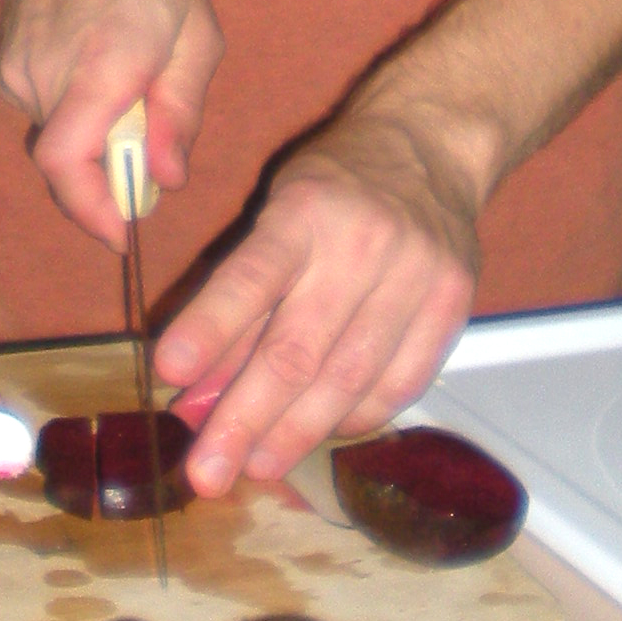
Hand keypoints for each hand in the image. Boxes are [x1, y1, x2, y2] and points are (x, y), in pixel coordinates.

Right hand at [0, 0, 224, 248]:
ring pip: (61, 136)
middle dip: (112, 170)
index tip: (122, 232)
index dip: (91, 209)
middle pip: (72, 161)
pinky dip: (76, 109)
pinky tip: (98, 62)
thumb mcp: (196, 30)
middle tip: (152, 144)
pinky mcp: (5, 69)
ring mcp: (17, 73)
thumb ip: (182, 110)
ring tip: (131, 77)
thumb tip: (166, 178)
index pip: (67, 163)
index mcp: (100, 65)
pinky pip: (46, 112)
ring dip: (97, 132)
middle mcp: (45, 76)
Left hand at [153, 102, 482, 494]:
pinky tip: (320, 436)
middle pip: (299, 349)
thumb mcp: (273, 216)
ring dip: (296, 434)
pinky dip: (355, 419)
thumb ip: (237, 302)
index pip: (251, 278)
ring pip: (350, 379)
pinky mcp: (453, 305)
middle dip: (246, 419)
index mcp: (304, 212)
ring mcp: (416, 277)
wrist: (429, 149)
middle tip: (206, 472)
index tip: (168, 374)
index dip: (208, 329)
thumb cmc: (334, 187)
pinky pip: (399, 384)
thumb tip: (195, 390)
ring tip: (254, 468)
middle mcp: (362, 245)